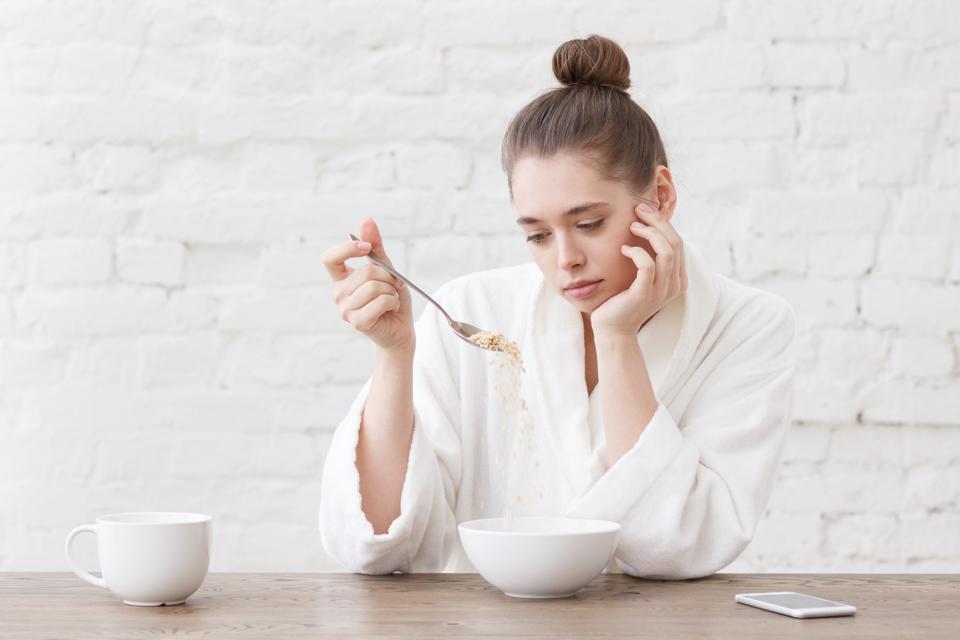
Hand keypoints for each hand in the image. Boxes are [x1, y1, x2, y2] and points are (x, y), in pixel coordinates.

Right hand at [322, 217, 414, 352]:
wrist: (399, 329)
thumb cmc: (391, 298)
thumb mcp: (386, 269)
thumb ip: (375, 246)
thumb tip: (366, 220)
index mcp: (341, 278)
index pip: (330, 258)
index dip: (347, 248)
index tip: (366, 247)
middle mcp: (338, 293)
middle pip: (366, 272)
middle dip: (387, 277)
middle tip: (392, 287)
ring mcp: (345, 309)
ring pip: (375, 287)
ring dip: (392, 291)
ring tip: (390, 300)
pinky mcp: (357, 322)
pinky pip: (381, 301)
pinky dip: (393, 302)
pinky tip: (390, 309)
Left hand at [590, 202, 687, 336]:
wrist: (612, 330)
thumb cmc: (623, 300)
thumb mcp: (641, 277)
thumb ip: (650, 258)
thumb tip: (647, 227)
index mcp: (677, 279)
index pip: (678, 243)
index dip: (663, 223)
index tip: (645, 210)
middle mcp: (674, 285)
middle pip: (675, 242)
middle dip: (658, 221)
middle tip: (639, 209)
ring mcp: (661, 291)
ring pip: (667, 251)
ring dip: (650, 232)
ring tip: (632, 226)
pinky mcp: (644, 294)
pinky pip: (647, 265)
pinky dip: (636, 252)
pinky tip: (623, 249)